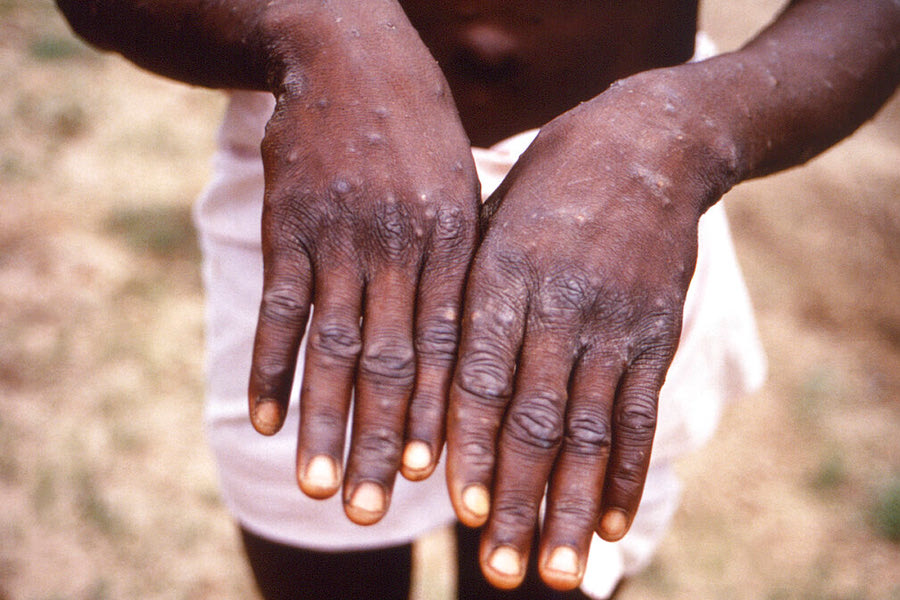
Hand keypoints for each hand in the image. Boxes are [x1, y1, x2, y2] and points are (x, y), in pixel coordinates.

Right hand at [247, 7, 478, 525]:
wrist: (351, 56)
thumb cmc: (418, 132)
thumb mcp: (462, 188)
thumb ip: (463, 264)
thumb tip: (469, 345)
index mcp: (451, 243)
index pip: (449, 347)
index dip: (441, 415)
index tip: (435, 478)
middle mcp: (399, 248)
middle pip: (392, 363)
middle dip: (383, 440)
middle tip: (375, 510)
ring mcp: (340, 238)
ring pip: (332, 347)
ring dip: (324, 421)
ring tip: (319, 485)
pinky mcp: (289, 228)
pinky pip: (278, 309)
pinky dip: (269, 366)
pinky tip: (262, 419)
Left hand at [446, 69, 738, 589]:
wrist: (647, 145)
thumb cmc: (547, 187)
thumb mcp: (491, 220)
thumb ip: (463, 295)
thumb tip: (423, 378)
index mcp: (502, 275)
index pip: (479, 375)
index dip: (469, 445)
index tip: (456, 509)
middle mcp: (559, 305)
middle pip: (534, 419)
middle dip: (515, 499)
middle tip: (500, 571)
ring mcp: (614, 322)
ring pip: (589, 430)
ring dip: (569, 506)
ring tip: (553, 571)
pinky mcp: (656, 334)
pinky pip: (640, 413)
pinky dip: (625, 473)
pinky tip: (610, 523)